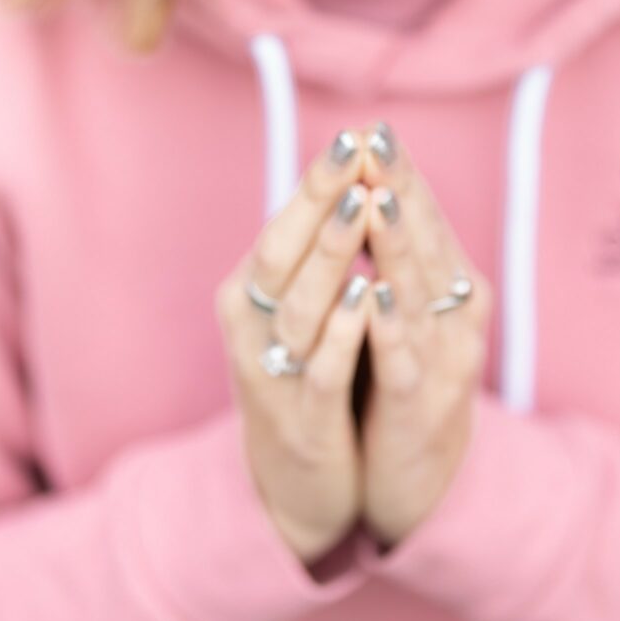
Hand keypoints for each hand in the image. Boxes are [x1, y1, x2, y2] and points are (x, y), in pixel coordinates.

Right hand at [216, 128, 372, 567]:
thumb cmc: (303, 381)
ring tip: (362, 207)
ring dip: (332, 255)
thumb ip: (314, 255)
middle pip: (281, 255)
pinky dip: (344, 332)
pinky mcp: (303, 422)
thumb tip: (351, 174)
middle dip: (320, 201)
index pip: (281, 224)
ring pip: (299, 308)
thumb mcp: (299, 313)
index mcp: (249, 294)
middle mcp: (250, 329)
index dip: (318, 180)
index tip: (356, 133)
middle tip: (356, 151)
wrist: (294, 488)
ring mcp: (272, 377)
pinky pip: (322, 370)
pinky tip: (370, 297)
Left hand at [353, 120, 491, 550]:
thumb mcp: (407, 309)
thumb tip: (368, 180)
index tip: (373, 129)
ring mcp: (444, 362)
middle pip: (426, 245)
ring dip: (397, 247)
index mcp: (453, 287)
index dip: (401, 175)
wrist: (422, 478)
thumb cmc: (404, 377)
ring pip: (418, 295)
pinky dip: (390, 328)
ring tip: (377, 202)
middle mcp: (457, 316)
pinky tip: (373, 297)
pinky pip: (402, 361)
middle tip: (377, 143)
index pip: (426, 219)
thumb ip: (395, 254)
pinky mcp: (419, 406)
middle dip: (400, 192)